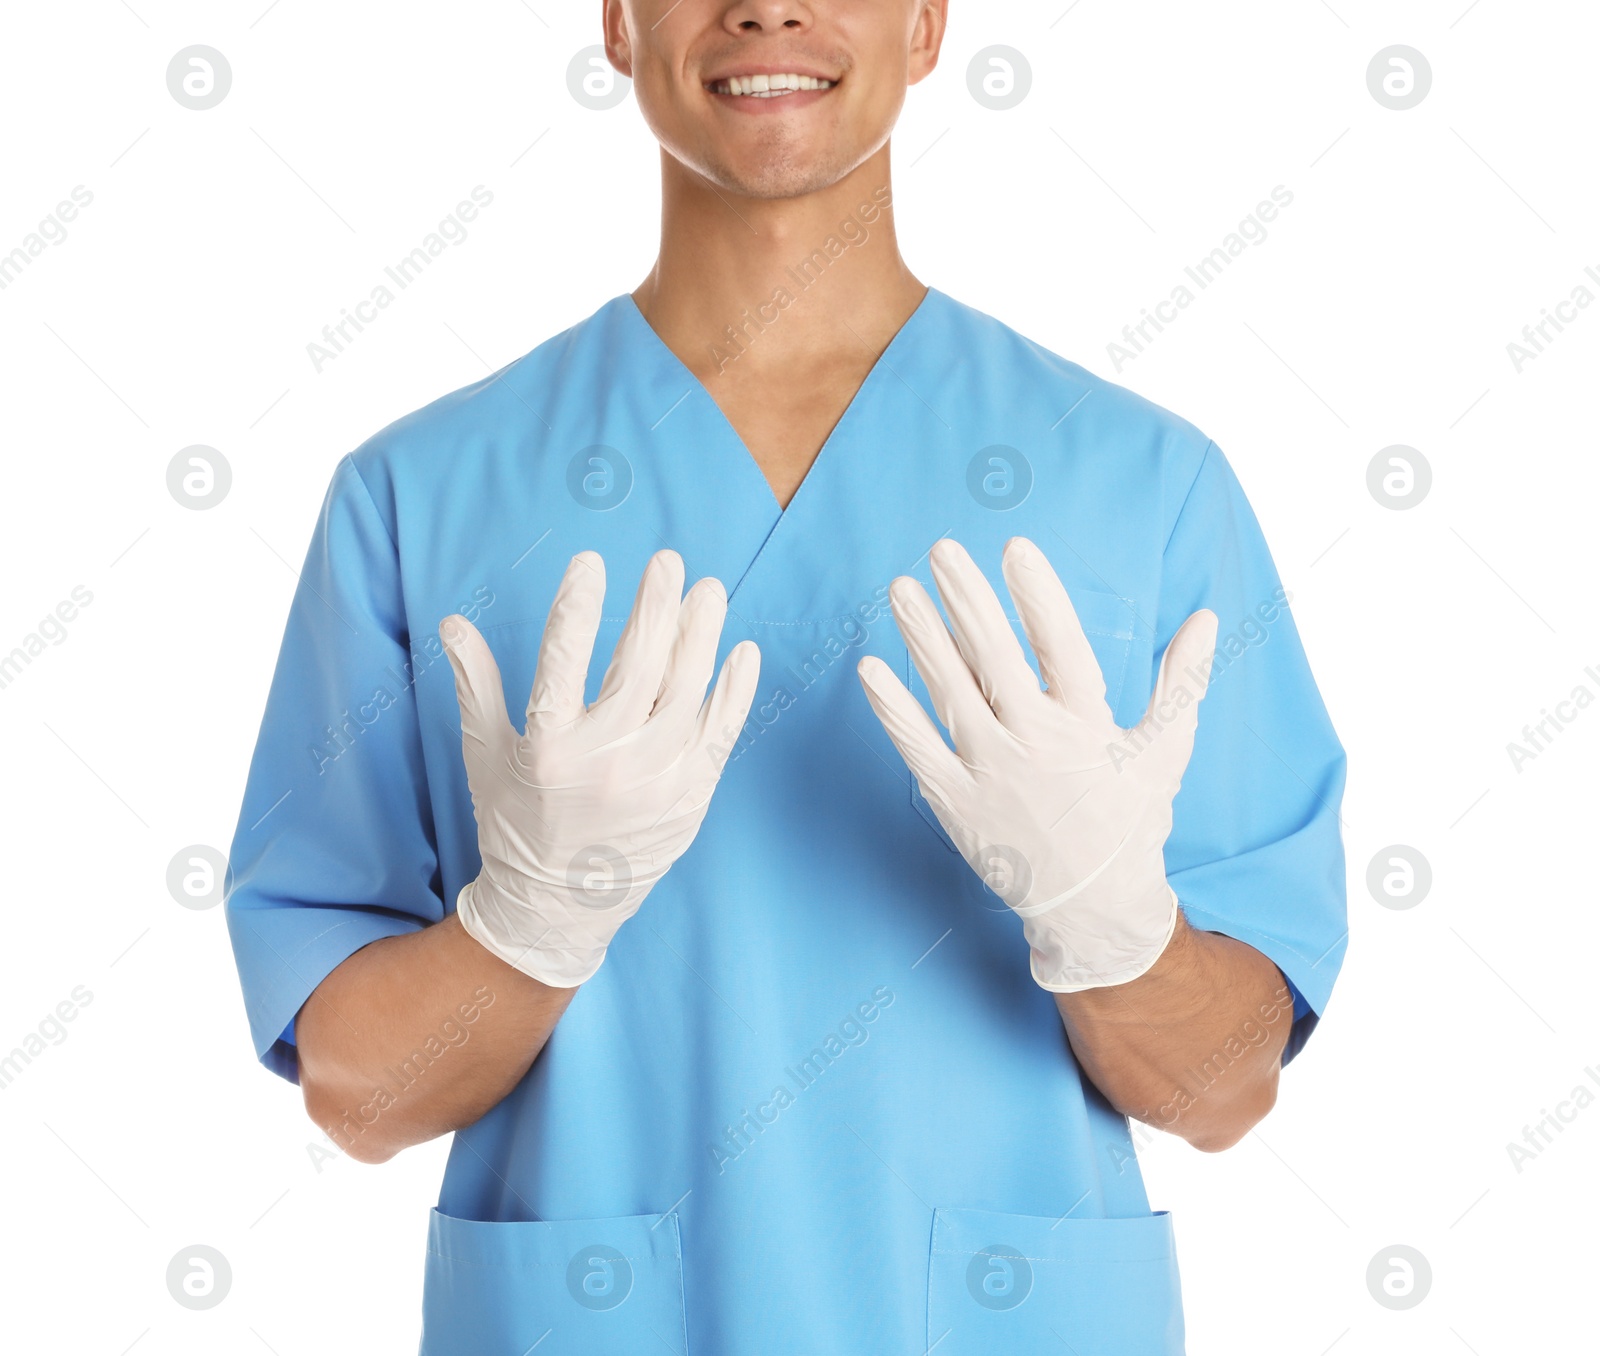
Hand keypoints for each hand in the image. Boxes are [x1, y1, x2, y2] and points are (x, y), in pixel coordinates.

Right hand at [441, 549, 759, 986]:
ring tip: (709, 591)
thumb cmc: (515, 823)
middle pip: (639, 665)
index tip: (592, 562)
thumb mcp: (486, 754)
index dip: (578, 605)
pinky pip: (720, 733)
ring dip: (701, 634)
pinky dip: (735, 691)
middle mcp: (606, 761)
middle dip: (655, 605)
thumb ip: (476, 683)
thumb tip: (453, 621)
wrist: (557, 907)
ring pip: (688, 691)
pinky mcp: (689, 797)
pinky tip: (742, 651)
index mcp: (548, 747)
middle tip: (667, 563)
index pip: (563, 658)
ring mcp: (655, 780)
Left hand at [857, 537, 1216, 991]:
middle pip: (994, 658)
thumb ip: (1181, 683)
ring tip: (900, 589)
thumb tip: (1207, 619)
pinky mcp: (956, 803)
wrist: (1092, 909)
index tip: (1015, 548)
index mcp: (1087, 727)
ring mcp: (990, 774)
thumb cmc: (1129, 824)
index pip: (1062, 646)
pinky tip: (871, 669)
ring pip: (950, 692)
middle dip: (966, 599)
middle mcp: (1035, 745)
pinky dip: (893, 709)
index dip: (1038, 596)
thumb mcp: (1165, 753)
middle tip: (941, 550)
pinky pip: (918, 747)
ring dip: (922, 638)